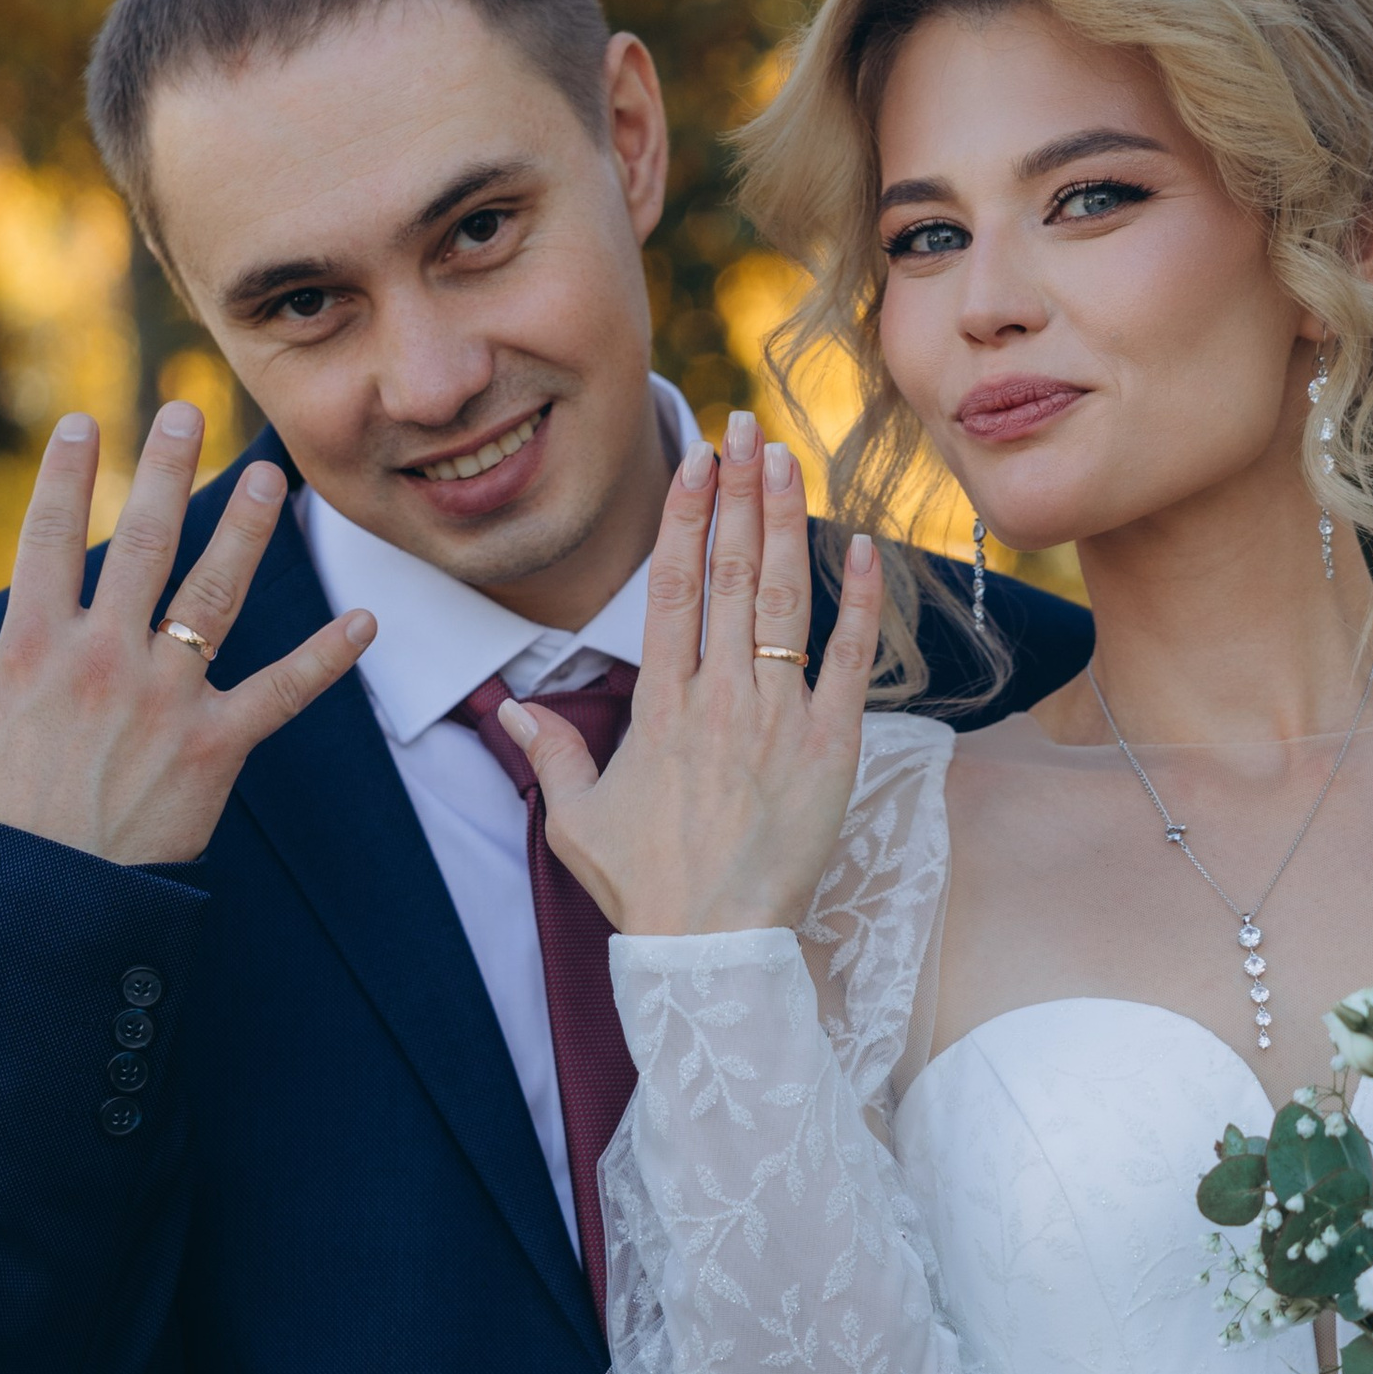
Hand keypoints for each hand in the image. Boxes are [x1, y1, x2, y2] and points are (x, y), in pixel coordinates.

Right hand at [0, 407, 373, 866]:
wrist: (36, 916)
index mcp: (30, 648)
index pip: (49, 535)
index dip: (68, 473)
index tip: (85, 423)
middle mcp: (103, 657)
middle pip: (141, 541)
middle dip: (166, 468)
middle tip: (187, 410)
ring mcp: (164, 697)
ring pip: (214, 593)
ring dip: (246, 531)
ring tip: (270, 477)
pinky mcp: (216, 748)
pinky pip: (283, 693)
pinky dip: (329, 657)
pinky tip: (367, 618)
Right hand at [504, 411, 881, 936]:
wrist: (710, 946)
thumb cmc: (645, 888)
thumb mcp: (577, 822)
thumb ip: (550, 755)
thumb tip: (514, 709)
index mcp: (658, 707)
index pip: (668, 588)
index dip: (684, 517)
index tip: (696, 460)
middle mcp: (716, 699)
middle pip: (725, 574)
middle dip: (736, 493)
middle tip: (744, 427)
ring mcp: (776, 720)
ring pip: (779, 602)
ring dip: (784, 523)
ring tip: (785, 459)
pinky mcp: (830, 750)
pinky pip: (850, 663)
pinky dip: (857, 604)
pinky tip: (859, 546)